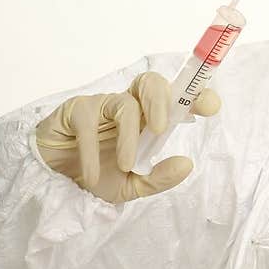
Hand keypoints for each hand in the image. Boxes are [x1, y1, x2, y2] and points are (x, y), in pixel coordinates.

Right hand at [34, 72, 221, 204]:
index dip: (194, 95)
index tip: (211, 105)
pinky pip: (88, 123)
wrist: (58, 182)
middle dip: (162, 100)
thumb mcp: (133, 186)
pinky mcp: (76, 110)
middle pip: (150, 83)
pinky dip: (92, 152)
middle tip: (161, 129)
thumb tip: (187, 163)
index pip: (174, 97)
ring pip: (123, 104)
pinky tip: (92, 176)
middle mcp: (128, 105)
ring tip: (127, 165)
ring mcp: (102, 105)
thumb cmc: (100, 174)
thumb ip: (159, 178)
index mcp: (148, 118)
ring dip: (128, 136)